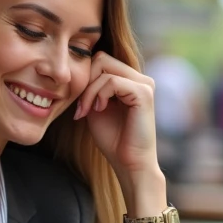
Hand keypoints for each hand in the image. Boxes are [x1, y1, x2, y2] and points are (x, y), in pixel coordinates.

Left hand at [74, 53, 158, 175]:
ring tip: (87, 111)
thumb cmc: (113, 139)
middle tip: (81, 108)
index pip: (101, 61)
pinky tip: (99, 110)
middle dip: (86, 83)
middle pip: (102, 59)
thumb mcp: (96, 107)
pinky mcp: (144, 93)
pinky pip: (112, 81)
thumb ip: (92, 87)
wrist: (129, 163)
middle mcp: (141, 79)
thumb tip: (78, 68)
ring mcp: (145, 84)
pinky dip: (99, 95)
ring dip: (89, 91)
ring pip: (104, 67)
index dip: (86, 79)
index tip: (79, 106)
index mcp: (131, 81)